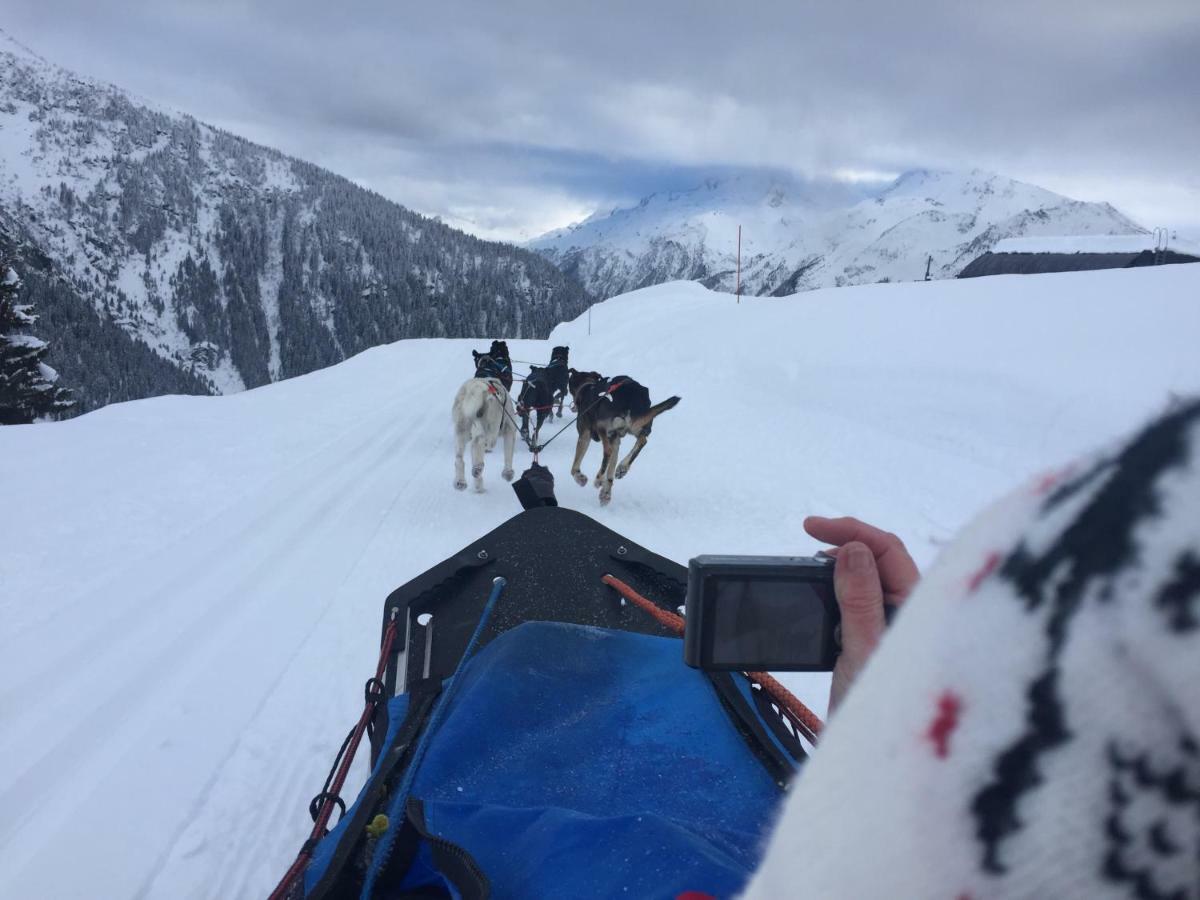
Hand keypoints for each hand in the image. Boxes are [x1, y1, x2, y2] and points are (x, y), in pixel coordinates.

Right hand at [804, 516, 919, 713]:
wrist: (879, 770)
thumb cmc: (882, 719)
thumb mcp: (863, 653)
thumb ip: (860, 599)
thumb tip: (853, 548)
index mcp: (922, 609)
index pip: (888, 549)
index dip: (850, 530)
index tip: (810, 528)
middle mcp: (916, 614)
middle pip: (883, 558)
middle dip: (846, 541)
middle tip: (808, 539)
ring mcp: (899, 628)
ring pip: (872, 579)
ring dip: (842, 565)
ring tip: (811, 565)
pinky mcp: (881, 642)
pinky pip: (863, 601)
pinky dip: (839, 590)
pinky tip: (820, 593)